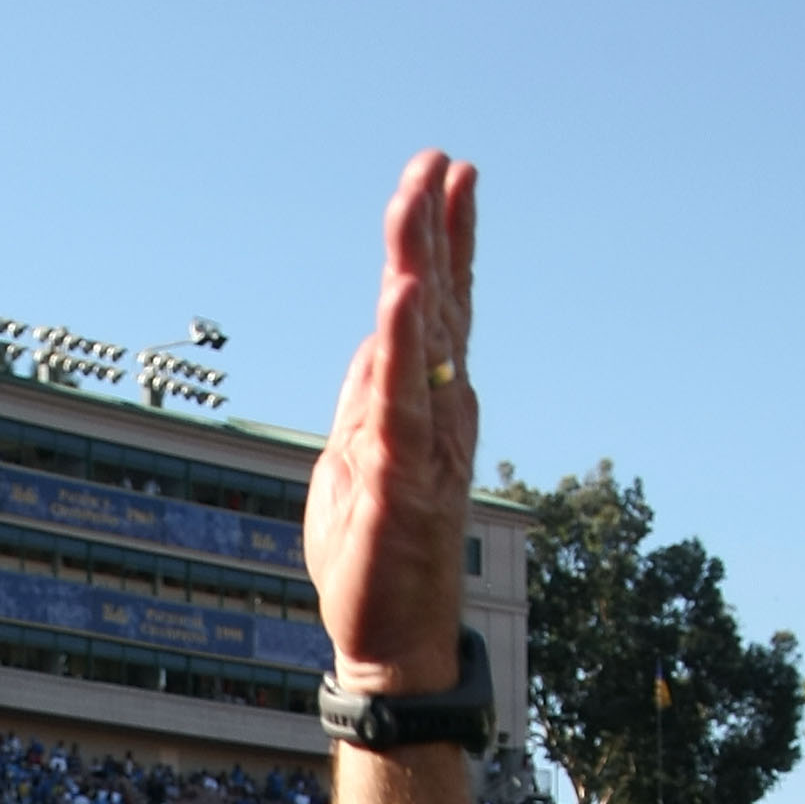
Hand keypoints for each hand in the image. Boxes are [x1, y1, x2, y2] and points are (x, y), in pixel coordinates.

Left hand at [303, 151, 476, 697]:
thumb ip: (367, 402)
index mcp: (424, 409)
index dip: (445, 241)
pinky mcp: (397, 485)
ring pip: (422, 345)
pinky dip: (401, 350)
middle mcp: (436, 417)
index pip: (439, 309)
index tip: (448, 173)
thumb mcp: (357, 463)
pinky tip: (403, 298)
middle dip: (436, 231)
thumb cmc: (374, 563)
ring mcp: (421, 449)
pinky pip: (400, 406)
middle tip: (437, 159)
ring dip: (420, 269)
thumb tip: (372, 344)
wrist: (389, 644)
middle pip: (440, 308)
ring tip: (417, 203)